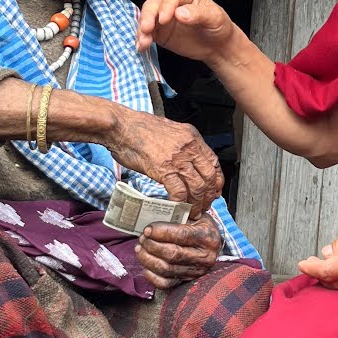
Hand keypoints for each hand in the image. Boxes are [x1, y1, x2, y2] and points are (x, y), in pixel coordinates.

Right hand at [106, 106, 222, 217]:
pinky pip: (179, 191)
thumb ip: (181, 145)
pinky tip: (177, 207)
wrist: (121, 126)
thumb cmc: (138, 128)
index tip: (214, 191)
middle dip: (208, 196)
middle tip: (204, 206)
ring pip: (197, 186)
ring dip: (196, 203)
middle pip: (209, 177)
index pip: (214, 162)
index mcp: (192, 136)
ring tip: (192, 212)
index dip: (216, 181)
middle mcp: (189, 147)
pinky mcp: (164, 169)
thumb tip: (186, 161)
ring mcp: (177, 158)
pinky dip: (180, 203)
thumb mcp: (169, 131)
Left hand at [135, 216, 221, 288]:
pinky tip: (145, 265)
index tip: (148, 229)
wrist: (212, 244)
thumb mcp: (196, 216)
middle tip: (142, 238)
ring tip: (140, 248)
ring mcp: (195, 272)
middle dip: (152, 246)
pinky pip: (165, 283)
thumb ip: (179, 215)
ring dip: (148, 259)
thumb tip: (155, 214)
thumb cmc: (200, 227)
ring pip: (166, 269)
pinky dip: (151, 276)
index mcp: (207, 237)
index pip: (182, 235)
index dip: (162, 232)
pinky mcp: (186, 281)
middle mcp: (204, 257)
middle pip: (172, 254)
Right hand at [137, 0, 235, 61]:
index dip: (165, 7)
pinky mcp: (159, 33)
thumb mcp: (215, 17)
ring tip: (143, 42)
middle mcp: (172, 4)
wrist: (218, 46)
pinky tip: (142, 47)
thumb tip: (180, 13)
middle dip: (148, 17)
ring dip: (142, 30)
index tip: (164, 19)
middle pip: (153, 5)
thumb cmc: (219, 26)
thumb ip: (198, 14)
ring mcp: (163, 19)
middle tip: (147, 29)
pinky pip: (147, 34)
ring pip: (146, 19)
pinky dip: (142, 40)